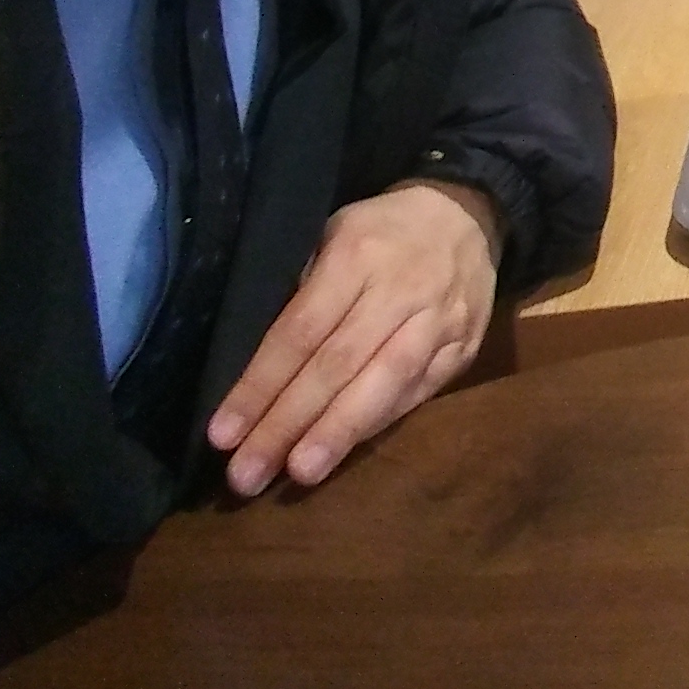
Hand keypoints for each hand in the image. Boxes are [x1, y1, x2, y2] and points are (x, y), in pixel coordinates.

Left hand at [207, 178, 502, 496]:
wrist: (465, 214)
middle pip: (338, 365)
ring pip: (385, 382)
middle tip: (247, 474)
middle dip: (289, 423)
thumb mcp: (330, 234)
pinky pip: (418, 391)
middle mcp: (401, 289)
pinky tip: (346, 450)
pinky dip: (378, 423)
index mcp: (356, 255)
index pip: (300, 331)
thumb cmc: (379, 231)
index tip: (223, 434)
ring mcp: (439, 320)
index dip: (261, 385)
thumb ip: (300, 290)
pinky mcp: (465, 346)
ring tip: (300, 474)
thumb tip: (256, 367)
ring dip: (340, 432)